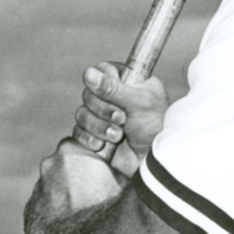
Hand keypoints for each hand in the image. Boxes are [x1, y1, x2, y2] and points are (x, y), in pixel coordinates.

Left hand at [24, 138, 125, 233]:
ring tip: (83, 214)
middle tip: (94, 193)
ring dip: (65, 196)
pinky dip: (55, 215)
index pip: (81, 146)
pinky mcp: (30, 212)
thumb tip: (139, 159)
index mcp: (72, 149)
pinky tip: (70, 226)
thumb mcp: (124, 179)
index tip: (102, 171)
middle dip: (76, 175)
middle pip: (65, 164)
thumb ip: (121, 164)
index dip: (93, 159)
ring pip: (53, 187)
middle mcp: (50, 163)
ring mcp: (38, 188)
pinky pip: (44, 209)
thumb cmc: (106, 208)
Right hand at [72, 62, 168, 176]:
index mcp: (128, 81)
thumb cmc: (154, 128)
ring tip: (118, 136)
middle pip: (88, 94)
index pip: (103, 71)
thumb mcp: (139, 103)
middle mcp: (113, 97)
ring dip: (98, 126)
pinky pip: (78, 132)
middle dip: (103, 110)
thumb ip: (113, 89)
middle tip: (122, 119)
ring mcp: (103, 116)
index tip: (115, 95)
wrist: (152, 162)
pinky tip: (102, 146)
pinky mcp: (94, 135)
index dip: (104, 83)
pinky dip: (88, 138)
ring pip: (82, 113)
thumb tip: (88, 73)